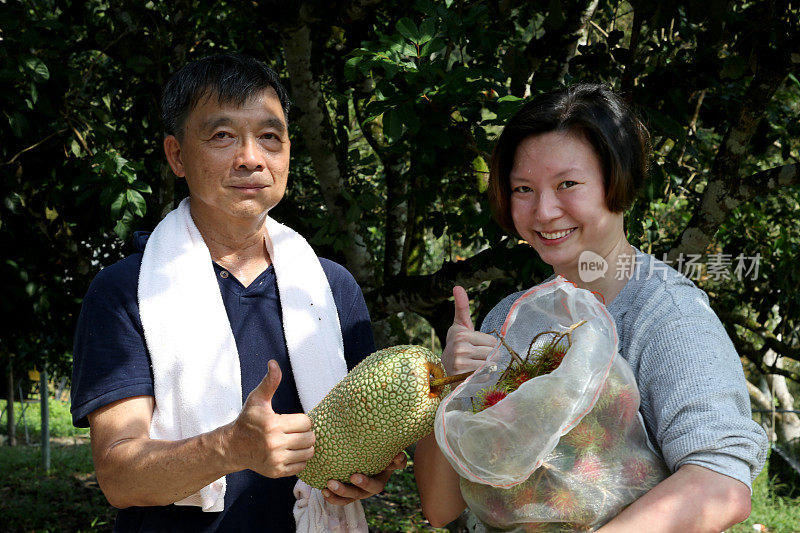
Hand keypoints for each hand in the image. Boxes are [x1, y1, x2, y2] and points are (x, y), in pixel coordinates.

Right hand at [226, 360, 315, 477]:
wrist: (233, 447)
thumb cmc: (248, 420)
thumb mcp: (257, 399)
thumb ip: (269, 382)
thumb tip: (274, 363)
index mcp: (273, 425)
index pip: (306, 422)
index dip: (302, 420)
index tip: (293, 420)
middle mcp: (275, 444)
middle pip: (310, 438)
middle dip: (306, 433)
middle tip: (296, 431)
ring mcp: (276, 460)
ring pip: (308, 453)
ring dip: (305, 446)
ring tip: (295, 441)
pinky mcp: (277, 472)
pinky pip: (301, 467)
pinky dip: (300, 459)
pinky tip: (290, 452)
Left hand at [321, 452, 407, 505]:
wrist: (376, 458)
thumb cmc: (385, 456)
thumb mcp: (392, 457)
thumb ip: (397, 458)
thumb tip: (399, 456)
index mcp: (379, 482)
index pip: (374, 485)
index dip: (364, 483)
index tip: (354, 476)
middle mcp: (367, 490)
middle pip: (357, 494)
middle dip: (344, 490)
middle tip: (333, 483)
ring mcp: (357, 492)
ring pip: (346, 498)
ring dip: (336, 494)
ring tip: (326, 487)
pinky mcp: (348, 493)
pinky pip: (339, 499)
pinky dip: (331, 497)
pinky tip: (322, 490)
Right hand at [442, 286, 497, 374]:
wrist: (442, 367)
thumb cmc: (455, 343)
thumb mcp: (459, 325)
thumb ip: (462, 307)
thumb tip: (457, 286)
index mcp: (461, 335)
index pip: (492, 341)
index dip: (488, 344)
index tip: (477, 345)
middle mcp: (460, 349)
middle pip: (493, 354)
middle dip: (490, 355)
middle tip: (478, 356)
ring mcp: (461, 365)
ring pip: (490, 365)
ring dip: (487, 366)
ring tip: (475, 363)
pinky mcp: (463, 379)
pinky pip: (486, 376)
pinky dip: (483, 376)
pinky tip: (473, 372)